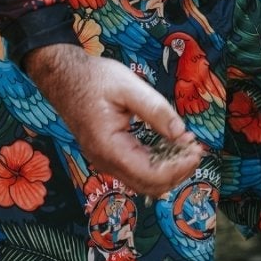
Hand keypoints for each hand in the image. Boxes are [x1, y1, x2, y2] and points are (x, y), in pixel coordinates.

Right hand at [23, 44, 202, 197]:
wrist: (63, 75)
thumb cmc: (94, 78)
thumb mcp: (128, 86)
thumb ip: (155, 110)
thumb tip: (181, 133)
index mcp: (109, 148)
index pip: (151, 175)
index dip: (179, 167)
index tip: (197, 149)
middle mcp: (106, 162)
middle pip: (149, 185)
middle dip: (178, 171)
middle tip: (196, 148)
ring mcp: (105, 161)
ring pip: (143, 181)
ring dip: (168, 169)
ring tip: (186, 146)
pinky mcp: (107, 154)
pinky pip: (136, 169)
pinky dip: (156, 163)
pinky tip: (169, 145)